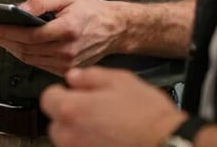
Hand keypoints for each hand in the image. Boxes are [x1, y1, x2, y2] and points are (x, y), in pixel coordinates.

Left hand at [0, 0, 125, 73]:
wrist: (114, 29)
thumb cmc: (89, 9)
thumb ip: (42, 1)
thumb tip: (19, 8)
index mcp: (67, 30)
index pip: (31, 35)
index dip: (9, 32)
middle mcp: (67, 51)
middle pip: (27, 50)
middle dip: (4, 41)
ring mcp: (68, 64)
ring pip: (31, 59)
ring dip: (12, 49)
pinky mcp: (67, 71)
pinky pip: (40, 64)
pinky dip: (26, 55)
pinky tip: (16, 46)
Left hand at [40, 67, 180, 146]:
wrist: (169, 145)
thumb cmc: (148, 115)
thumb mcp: (119, 80)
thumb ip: (89, 76)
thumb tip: (73, 78)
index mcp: (73, 109)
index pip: (47, 98)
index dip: (61, 92)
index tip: (74, 92)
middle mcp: (71, 136)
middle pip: (56, 123)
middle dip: (69, 114)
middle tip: (93, 109)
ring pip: (68, 141)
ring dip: (79, 133)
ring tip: (105, 127)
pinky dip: (90, 145)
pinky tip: (109, 140)